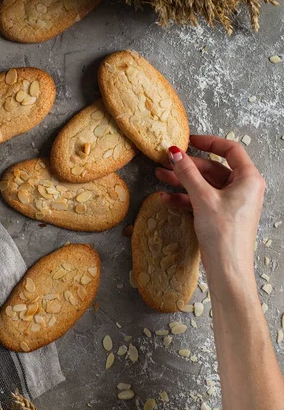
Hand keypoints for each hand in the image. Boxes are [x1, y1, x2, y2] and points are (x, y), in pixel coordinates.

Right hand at [155, 135, 264, 293]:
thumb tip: (175, 152)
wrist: (228, 270)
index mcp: (248, 179)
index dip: (209, 142)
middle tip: (166, 161)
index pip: (230, 150)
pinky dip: (186, 198)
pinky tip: (167, 198)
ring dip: (183, 181)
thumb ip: (188, 173)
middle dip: (188, 166)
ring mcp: (233, 202)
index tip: (189, 140)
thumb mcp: (203, 198)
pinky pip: (203, 199)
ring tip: (160, 176)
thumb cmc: (224, 234)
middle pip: (213, 168)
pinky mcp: (222, 215)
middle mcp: (244, 188)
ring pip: (205, 184)